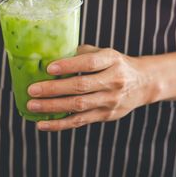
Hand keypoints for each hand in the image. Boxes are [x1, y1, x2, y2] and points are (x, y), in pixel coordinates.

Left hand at [27, 45, 156, 131]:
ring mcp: (110, 100)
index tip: (48, 68)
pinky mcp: (106, 116)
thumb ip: (81, 54)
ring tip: (32, 105)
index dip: (69, 65)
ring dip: (53, 107)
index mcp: (112, 60)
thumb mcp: (104, 52)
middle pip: (81, 86)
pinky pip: (80, 121)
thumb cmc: (115, 64)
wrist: (143, 83)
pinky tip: (43, 124)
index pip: (89, 63)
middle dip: (54, 89)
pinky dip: (60, 124)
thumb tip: (49, 55)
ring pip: (78, 106)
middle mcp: (113, 81)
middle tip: (32, 90)